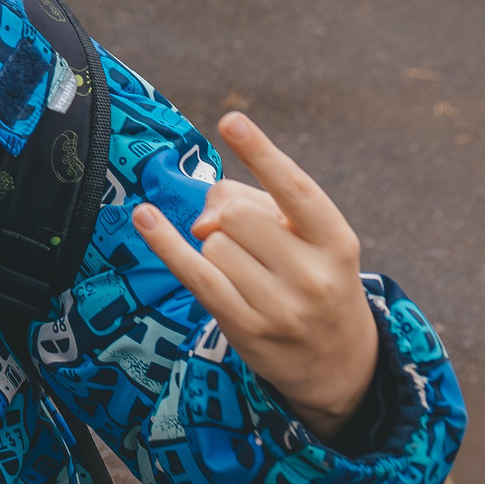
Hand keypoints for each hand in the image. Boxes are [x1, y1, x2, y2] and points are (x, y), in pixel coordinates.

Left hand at [132, 113, 379, 443]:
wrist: (339, 363)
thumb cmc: (313, 279)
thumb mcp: (308, 240)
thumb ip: (257, 207)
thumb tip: (202, 218)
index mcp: (336, 241)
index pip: (295, 189)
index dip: (261, 153)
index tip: (231, 121)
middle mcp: (313, 275)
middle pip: (237, 215)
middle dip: (227, 217)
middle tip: (243, 239)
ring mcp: (280, 306)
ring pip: (214, 243)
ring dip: (215, 246)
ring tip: (245, 270)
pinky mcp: (246, 328)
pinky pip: (193, 274)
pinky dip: (165, 243)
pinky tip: (144, 217)